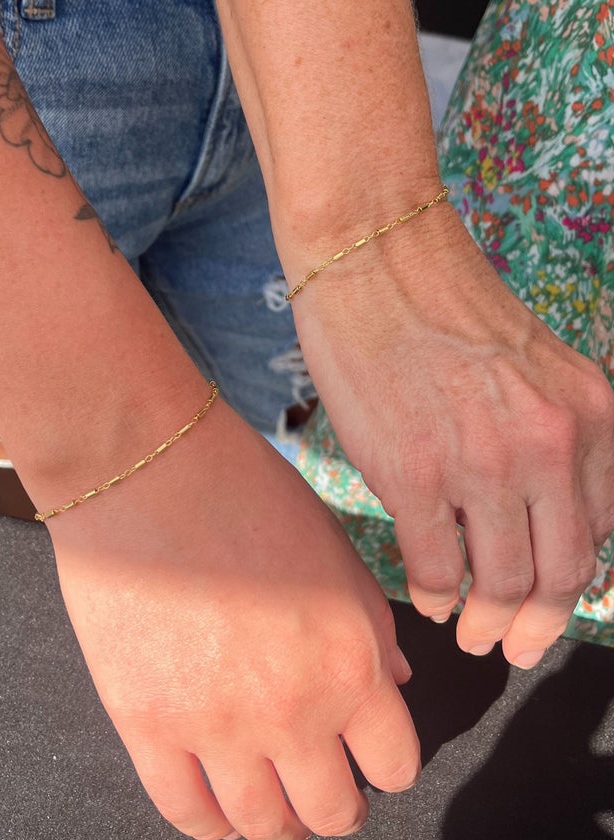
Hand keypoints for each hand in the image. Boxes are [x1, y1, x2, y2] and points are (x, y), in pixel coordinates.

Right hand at [44, 402, 418, 839]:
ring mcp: (215, 723)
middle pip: (331, 812)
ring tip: (268, 800)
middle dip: (334, 804)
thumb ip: (373, 627)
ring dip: (275, 822)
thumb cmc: (244, 493)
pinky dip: (209, 824)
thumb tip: (395, 684)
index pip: (395, 764)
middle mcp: (293, 707)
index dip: (384, 764)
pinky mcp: (145, 722)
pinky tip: (215, 808)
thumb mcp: (334, 550)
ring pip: (262, 825)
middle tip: (318, 783)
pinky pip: (185, 812)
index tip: (365, 755)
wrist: (147, 468)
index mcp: (351, 660)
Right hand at [287, 206, 613, 667]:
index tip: (551, 603)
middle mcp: (548, 445)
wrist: (374, 260)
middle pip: (562, 572)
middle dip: (539, 624)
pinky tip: (428, 599)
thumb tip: (528, 512)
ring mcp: (481, 465)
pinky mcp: (413, 476)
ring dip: (489, 622)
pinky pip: (436, 567)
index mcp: (588, 414)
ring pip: (504, 582)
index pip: (602, 531)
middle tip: (516, 645)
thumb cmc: (440, 305)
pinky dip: (436, 596)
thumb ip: (548, 437)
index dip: (575, 581)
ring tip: (473, 635)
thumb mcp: (531, 365)